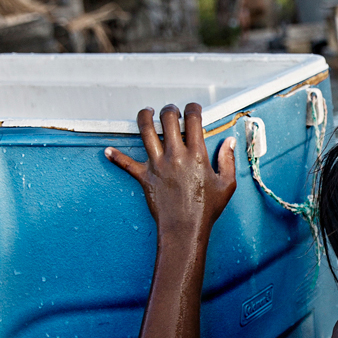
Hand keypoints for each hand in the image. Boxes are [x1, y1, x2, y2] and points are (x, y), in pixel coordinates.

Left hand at [105, 104, 235, 235]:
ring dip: (145, 117)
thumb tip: (229, 142)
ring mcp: (157, 165)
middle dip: (170, 109)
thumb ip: (227, 160)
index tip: (194, 109)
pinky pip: (126, 164)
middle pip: (168, 120)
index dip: (194, 109)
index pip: (194, 121)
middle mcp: (175, 155)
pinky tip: (108, 151)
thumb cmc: (207, 209)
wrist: (185, 228)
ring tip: (147, 113)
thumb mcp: (227, 184)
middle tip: (171, 111)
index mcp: (197, 155)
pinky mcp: (144, 177)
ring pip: (146, 131)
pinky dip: (116, 156)